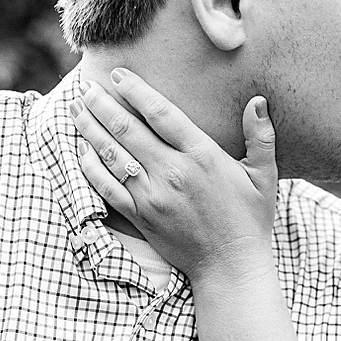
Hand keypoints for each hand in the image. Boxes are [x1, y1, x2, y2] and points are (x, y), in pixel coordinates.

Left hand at [71, 68, 277, 280]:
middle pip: (127, 129)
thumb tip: (258, 101)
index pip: (161, 113)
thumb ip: (261, 136)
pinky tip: (81, 150)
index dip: (136, 91)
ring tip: (76, 109)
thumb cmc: (250, 219)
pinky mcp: (140, 216)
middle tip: (86, 86)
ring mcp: (152, 196)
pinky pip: (106, 187)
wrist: (230, 266)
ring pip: (111, 155)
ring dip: (90, 129)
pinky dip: (90, 166)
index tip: (118, 75)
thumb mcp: (264, 176)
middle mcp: (172, 172)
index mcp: (202, 156)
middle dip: (102, 104)